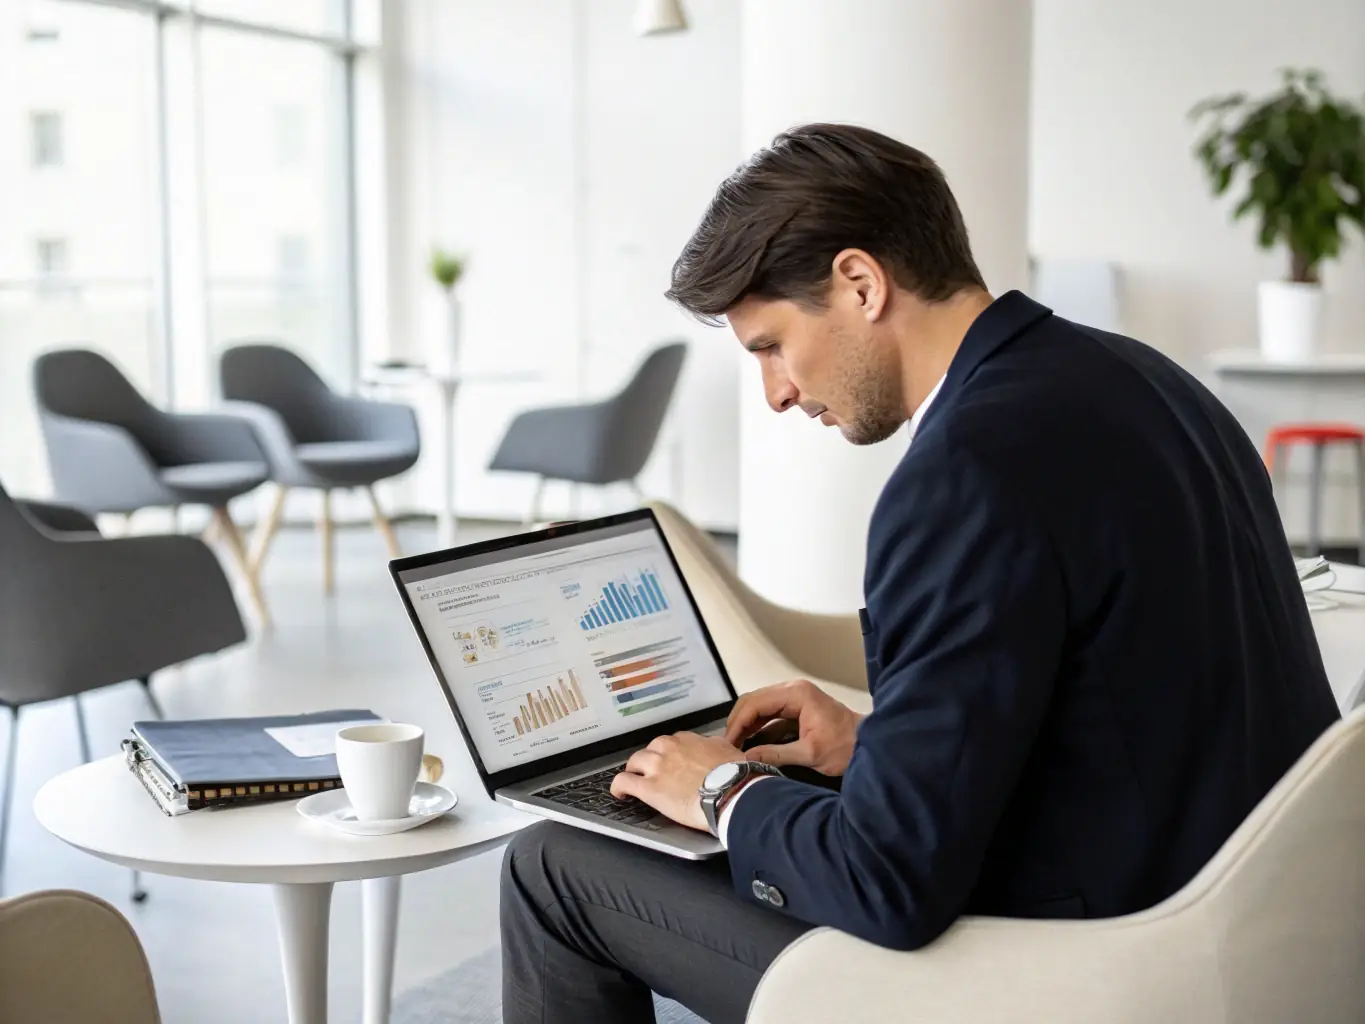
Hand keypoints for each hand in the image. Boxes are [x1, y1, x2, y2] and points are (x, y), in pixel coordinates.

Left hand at [610, 732, 743, 831]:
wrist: (731, 791)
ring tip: (635, 782)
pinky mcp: (648, 788)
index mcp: (687, 739)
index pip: (670, 742)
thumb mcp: (729, 750)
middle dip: (650, 762)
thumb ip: (715, 747)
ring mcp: (656, 767)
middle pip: (650, 750)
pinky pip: (623, 782)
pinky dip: (619, 787)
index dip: (669, 755)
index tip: (671, 763)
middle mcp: (669, 748)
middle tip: (655, 774)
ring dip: (634, 771)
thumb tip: (714, 748)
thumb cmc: (734, 775)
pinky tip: (620, 793)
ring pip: (634, 763)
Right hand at [725, 679, 862, 775]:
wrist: (871, 744)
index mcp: (796, 694)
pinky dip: (757, 726)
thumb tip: (746, 759)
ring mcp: (795, 696)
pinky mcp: (796, 707)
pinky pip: (769, 713)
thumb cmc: (846, 747)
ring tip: (735, 746)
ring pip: (759, 706)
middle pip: (753, 700)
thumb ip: (776, 755)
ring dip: (746, 724)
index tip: (728, 743)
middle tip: (728, 745)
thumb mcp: (810, 754)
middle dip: (738, 722)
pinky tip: (750, 743)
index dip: (738, 723)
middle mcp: (793, 689)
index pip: (755, 703)